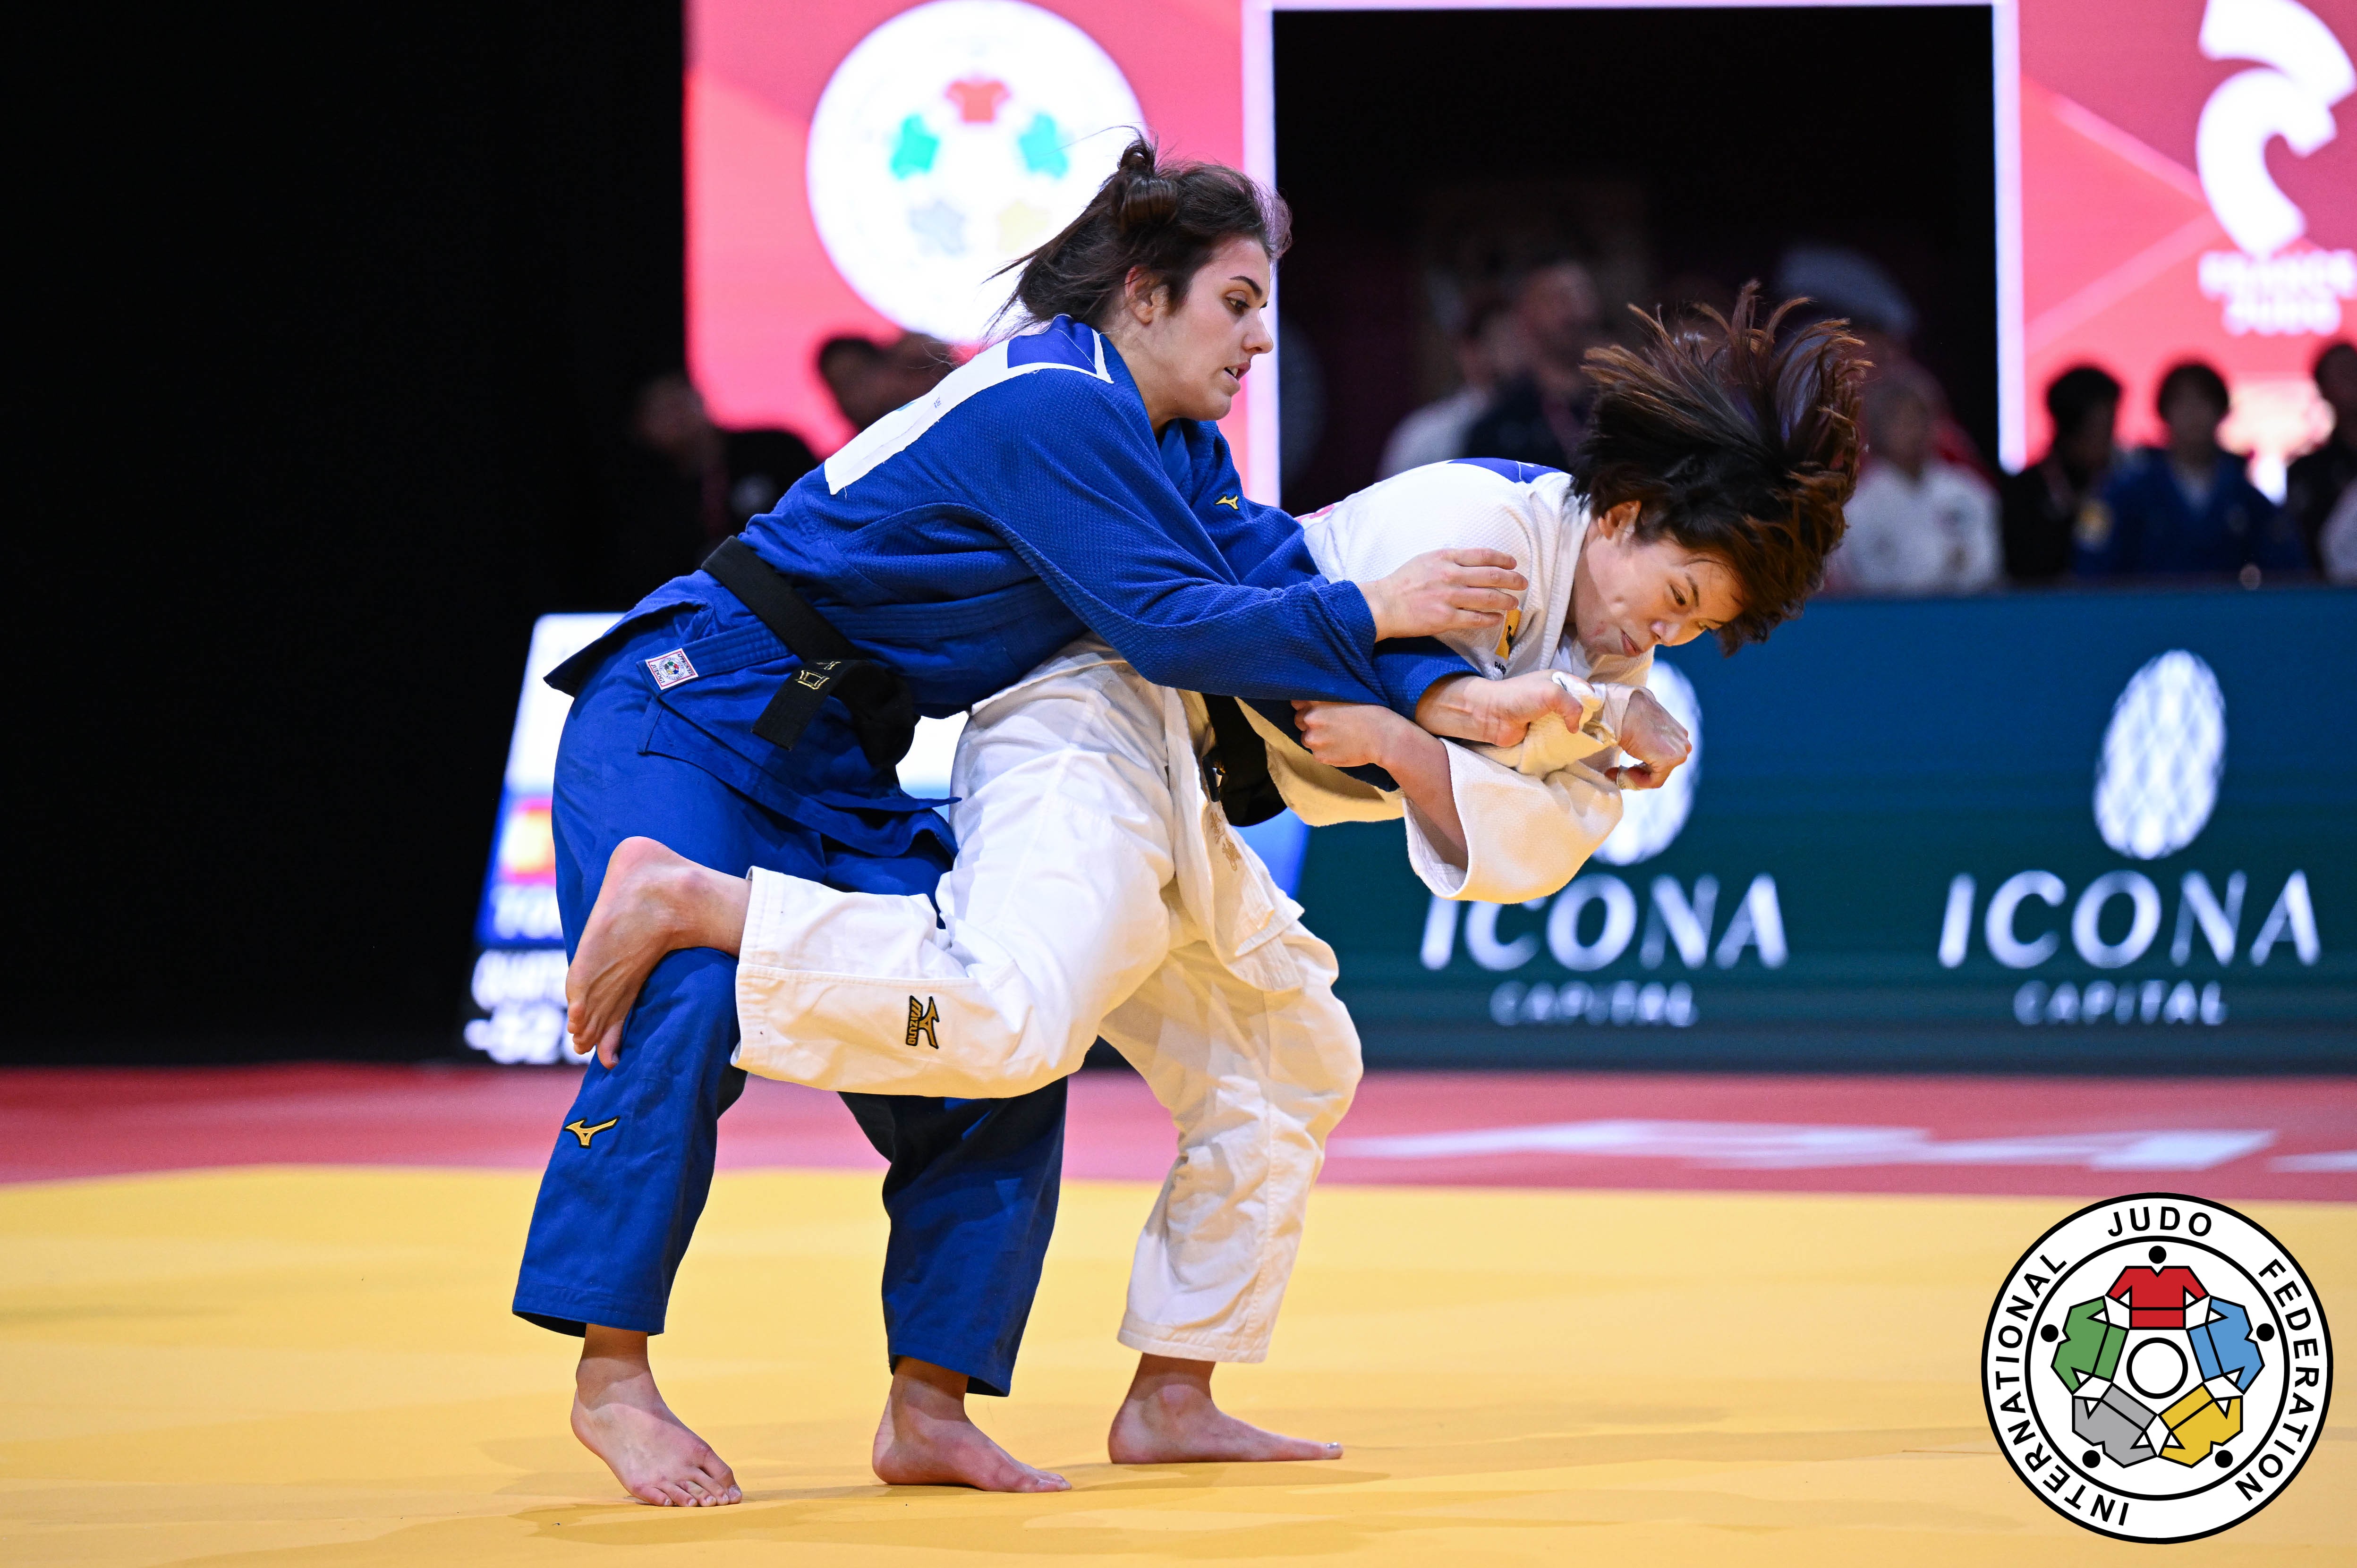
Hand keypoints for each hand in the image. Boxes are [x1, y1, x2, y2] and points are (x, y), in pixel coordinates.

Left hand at [1290, 700, 1410, 769]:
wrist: (1384, 738)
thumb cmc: (1371, 712)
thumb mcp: (1346, 694)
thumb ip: (1325, 696)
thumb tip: (1311, 700)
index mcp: (1316, 700)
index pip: (1297, 702)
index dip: (1307, 706)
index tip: (1319, 709)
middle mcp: (1310, 719)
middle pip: (1299, 720)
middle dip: (1310, 722)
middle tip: (1330, 723)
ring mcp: (1314, 739)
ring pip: (1307, 738)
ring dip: (1317, 738)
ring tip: (1338, 736)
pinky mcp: (1320, 757)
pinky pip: (1317, 753)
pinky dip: (1326, 751)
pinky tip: (1341, 746)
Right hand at [1359, 549, 1524, 639]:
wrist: (1382, 605)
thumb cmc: (1401, 583)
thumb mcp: (1425, 560)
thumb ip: (1448, 559)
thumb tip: (1470, 561)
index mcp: (1445, 557)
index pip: (1483, 555)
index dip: (1503, 559)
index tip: (1513, 564)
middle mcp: (1450, 575)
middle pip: (1492, 576)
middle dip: (1512, 580)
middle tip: (1522, 583)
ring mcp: (1448, 597)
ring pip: (1487, 598)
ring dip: (1506, 600)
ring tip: (1515, 603)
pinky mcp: (1444, 618)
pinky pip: (1475, 618)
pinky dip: (1490, 619)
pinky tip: (1498, 619)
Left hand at [1413, 671, 1587, 746]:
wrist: (1491, 714)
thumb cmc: (1520, 697)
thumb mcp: (1552, 693)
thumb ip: (1572, 706)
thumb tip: (1576, 728)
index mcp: (1558, 681)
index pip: (1584, 690)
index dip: (1594, 701)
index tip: (1603, 715)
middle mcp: (1554, 698)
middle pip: (1578, 709)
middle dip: (1587, 720)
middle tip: (1598, 733)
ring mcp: (1546, 716)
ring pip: (1568, 726)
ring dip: (1574, 734)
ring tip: (1587, 744)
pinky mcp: (1539, 732)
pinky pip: (1556, 738)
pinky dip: (1561, 743)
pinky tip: (1570, 749)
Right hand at [1604, 687, 1689, 790]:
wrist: (1622, 709)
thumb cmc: (1627, 714)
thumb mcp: (1643, 727)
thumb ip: (1648, 739)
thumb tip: (1640, 747)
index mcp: (1678, 733)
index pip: (1663, 759)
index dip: (1642, 767)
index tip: (1622, 767)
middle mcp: (1683, 742)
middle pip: (1662, 768)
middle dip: (1640, 772)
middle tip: (1618, 771)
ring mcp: (1680, 752)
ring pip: (1658, 776)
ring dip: (1637, 777)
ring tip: (1618, 771)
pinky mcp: (1670, 759)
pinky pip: (1654, 781)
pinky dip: (1637, 781)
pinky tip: (1622, 772)